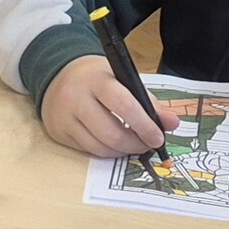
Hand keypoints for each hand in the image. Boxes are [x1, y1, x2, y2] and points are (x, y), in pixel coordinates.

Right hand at [42, 54, 165, 157]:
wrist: (56, 76)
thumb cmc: (96, 78)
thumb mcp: (122, 79)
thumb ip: (147, 101)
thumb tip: (171, 123)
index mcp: (96, 80)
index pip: (123, 105)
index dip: (144, 125)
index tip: (158, 137)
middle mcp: (76, 98)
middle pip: (110, 133)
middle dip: (135, 144)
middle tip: (148, 145)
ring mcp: (64, 118)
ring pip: (99, 147)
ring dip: (121, 151)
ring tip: (133, 146)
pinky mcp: (58, 133)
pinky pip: (87, 150)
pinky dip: (106, 151)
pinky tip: (115, 145)